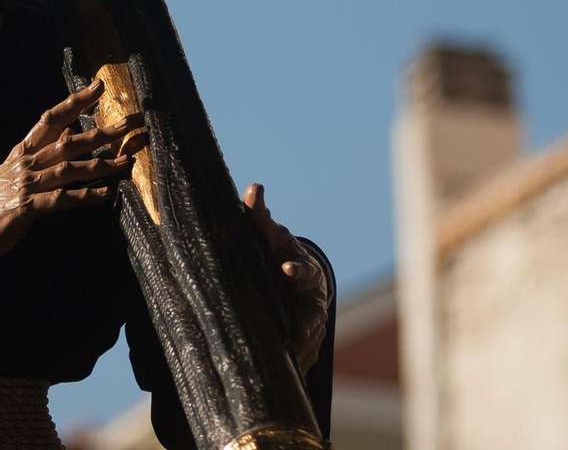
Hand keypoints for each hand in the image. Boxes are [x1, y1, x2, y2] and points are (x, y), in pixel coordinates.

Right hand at [0, 81, 139, 256]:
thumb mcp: (16, 168)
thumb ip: (43, 150)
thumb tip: (70, 130)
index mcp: (23, 150)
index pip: (52, 118)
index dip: (75, 101)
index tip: (98, 86)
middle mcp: (27, 163)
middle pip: (69, 142)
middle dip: (101, 132)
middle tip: (128, 123)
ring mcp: (28, 184)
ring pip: (70, 169)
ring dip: (101, 165)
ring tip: (126, 161)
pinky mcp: (29, 207)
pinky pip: (63, 199)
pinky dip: (85, 196)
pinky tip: (105, 194)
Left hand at [242, 182, 329, 373]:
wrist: (289, 270)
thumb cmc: (274, 248)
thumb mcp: (267, 232)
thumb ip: (258, 214)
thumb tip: (253, 187)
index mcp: (301, 269)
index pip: (303, 269)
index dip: (296, 268)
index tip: (286, 268)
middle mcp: (312, 297)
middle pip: (314, 313)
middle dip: (308, 324)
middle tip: (298, 335)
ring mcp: (311, 319)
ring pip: (311, 339)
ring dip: (303, 350)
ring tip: (291, 362)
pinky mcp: (305, 338)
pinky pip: (305, 356)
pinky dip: (299, 366)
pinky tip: (288, 379)